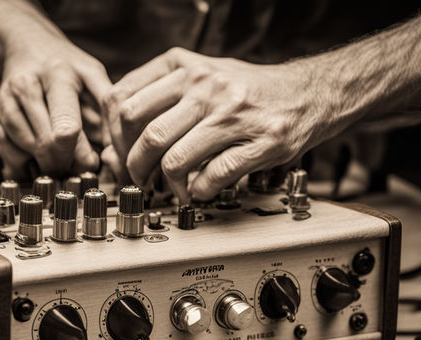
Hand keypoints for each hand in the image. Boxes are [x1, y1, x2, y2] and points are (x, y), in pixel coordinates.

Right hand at [0, 38, 111, 178]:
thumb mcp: (94, 76)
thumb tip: (114, 149)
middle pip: (45, 146)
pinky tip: (38, 155)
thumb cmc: (66, 67)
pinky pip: (8, 156)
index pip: (66, 129)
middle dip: (64, 164)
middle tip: (75, 165)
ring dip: (44, 165)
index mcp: (57, 75)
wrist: (28, 47)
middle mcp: (25, 88)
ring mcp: (5, 104)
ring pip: (24, 154)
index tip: (90, 162)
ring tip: (58, 157)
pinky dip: (25, 165)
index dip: (81, 155)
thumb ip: (108, 109)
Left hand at [103, 48, 327, 202]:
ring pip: (175, 159)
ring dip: (167, 185)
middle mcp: (207, 85)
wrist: (309, 92)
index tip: (119, 155)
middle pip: (146, 134)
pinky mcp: (262, 141)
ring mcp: (234, 113)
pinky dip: (199, 192)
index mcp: (184, 66)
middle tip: (140, 180)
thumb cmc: (244, 90)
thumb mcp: (197, 77)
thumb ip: (155, 101)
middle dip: (135, 168)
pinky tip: (200, 190)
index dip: (112, 137)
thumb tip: (113, 148)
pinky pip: (213, 176)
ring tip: (172, 190)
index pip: (123, 102)